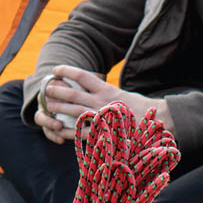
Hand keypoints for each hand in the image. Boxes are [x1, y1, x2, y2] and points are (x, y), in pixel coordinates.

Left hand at [35, 65, 172, 143]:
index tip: (56, 69)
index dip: (67, 71)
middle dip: (57, 91)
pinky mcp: (102, 133)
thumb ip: (106, 91)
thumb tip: (91, 87)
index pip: (83, 76)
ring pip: (73, 112)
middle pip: (73, 94)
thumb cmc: (139, 108)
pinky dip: (67, 131)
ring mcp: (101, 118)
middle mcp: (101, 102)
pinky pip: (80, 133)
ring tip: (47, 106)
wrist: (156, 123)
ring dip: (58, 109)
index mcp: (107, 90)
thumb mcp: (122, 94)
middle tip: (46, 89)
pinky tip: (58, 130)